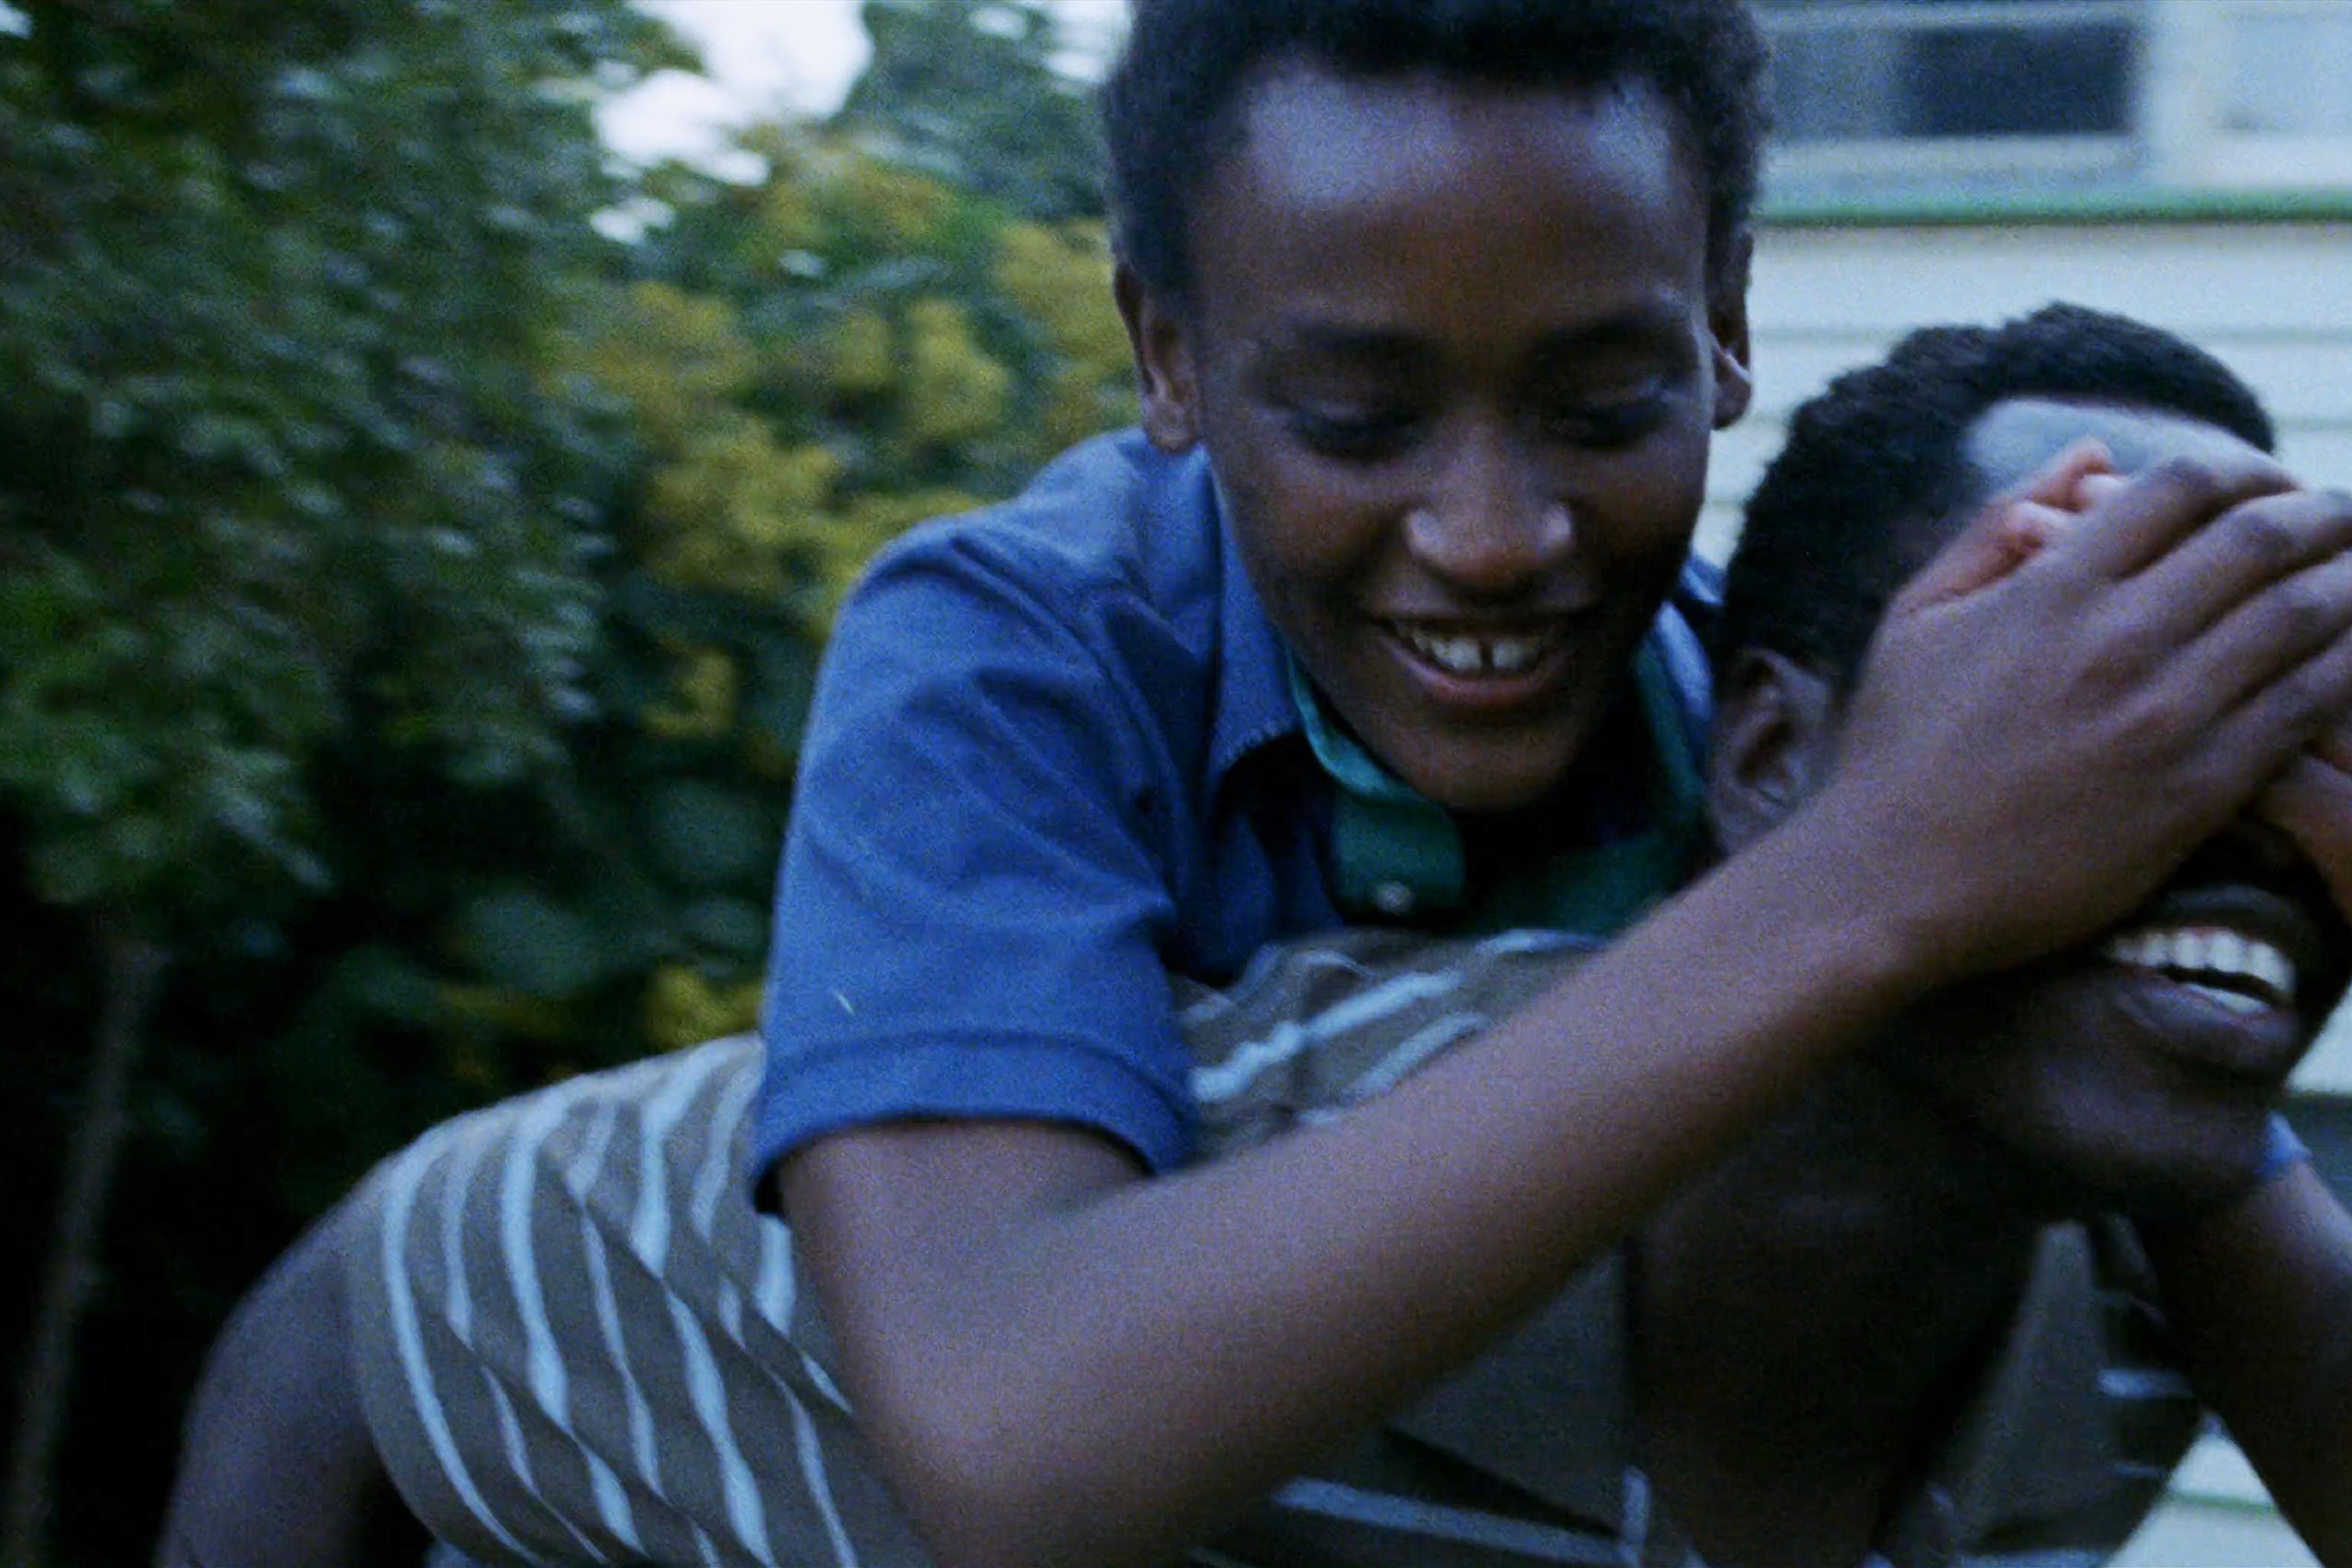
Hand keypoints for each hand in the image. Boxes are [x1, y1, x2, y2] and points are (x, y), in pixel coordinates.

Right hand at [1806, 456, 2351, 983]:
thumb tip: (2093, 452)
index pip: (2184, 486)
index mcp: (2050, 587)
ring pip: (2302, 617)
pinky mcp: (2194, 791)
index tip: (2268, 485)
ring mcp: (2161, 716)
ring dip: (2350, 584)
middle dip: (2323, 514)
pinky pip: (2304, 708)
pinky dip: (2346, 670)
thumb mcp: (1918, 615)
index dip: (2245, 469)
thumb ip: (1998, 523)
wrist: (1889, 884)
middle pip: (2261, 539)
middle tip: (2347, 516)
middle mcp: (2115, 640)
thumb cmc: (1894, 750)